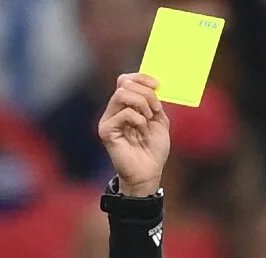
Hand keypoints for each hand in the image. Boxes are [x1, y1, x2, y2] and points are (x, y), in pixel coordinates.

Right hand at [97, 73, 170, 196]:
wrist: (149, 172)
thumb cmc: (153, 149)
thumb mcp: (159, 120)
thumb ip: (154, 102)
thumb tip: (152, 85)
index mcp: (125, 106)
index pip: (125, 80)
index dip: (141, 77)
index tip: (158, 85)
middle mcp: (114, 111)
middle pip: (124, 84)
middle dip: (146, 93)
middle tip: (155, 109)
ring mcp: (108, 120)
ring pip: (121, 94)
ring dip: (141, 103)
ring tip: (149, 118)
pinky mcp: (106, 131)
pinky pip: (123, 113)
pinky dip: (138, 118)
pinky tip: (142, 129)